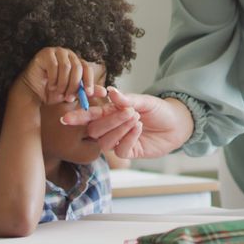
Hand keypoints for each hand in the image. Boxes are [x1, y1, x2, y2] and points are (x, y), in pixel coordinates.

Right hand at [15, 47, 104, 105]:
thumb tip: (104, 91)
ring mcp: (57, 52)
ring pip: (66, 67)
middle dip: (74, 85)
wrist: (33, 93)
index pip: (87, 68)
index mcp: (77, 62)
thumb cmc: (53, 92)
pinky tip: (49, 85)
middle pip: (77, 68)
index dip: (89, 81)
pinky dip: (53, 78)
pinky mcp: (46, 53)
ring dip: (63, 83)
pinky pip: (54, 65)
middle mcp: (68, 54)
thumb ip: (86, 92)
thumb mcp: (72, 94)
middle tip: (68, 98)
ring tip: (57, 91)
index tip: (88, 93)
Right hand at [59, 88, 193, 158]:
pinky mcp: (129, 153)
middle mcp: (111, 129)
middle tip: (128, 111)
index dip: (79, 117)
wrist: (177, 124)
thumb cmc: (159, 110)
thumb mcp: (144, 101)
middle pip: (95, 130)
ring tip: (135, 118)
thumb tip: (110, 91)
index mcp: (110, 113)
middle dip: (108, 121)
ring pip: (105, 142)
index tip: (66, 118)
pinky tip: (138, 128)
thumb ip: (126, 99)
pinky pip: (121, 150)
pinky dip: (128, 137)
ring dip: (118, 129)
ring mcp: (119, 142)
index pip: (91, 116)